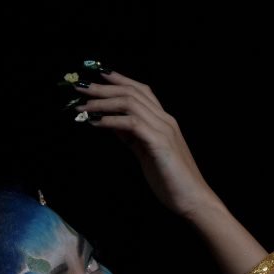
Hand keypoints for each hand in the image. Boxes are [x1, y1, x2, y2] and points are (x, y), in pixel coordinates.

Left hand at [74, 70, 212, 218]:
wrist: (192, 199)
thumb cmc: (170, 180)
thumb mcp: (146, 153)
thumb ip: (132, 136)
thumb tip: (112, 122)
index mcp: (164, 121)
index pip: (141, 90)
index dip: (119, 79)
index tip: (98, 73)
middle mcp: (165, 120)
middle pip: (131, 93)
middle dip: (104, 88)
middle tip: (80, 87)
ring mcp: (163, 130)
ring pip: (130, 103)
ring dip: (103, 103)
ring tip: (82, 106)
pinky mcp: (159, 143)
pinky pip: (132, 124)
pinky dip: (111, 120)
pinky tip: (95, 122)